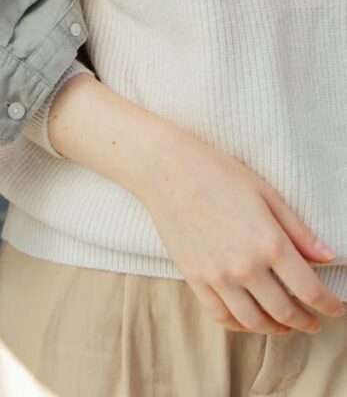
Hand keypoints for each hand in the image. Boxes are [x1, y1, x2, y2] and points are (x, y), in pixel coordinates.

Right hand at [136, 119, 344, 335]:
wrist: (166, 168)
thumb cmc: (218, 172)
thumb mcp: (266, 193)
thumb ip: (298, 230)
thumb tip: (328, 257)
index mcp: (269, 242)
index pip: (309, 289)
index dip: (329, 305)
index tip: (337, 309)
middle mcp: (245, 266)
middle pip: (285, 311)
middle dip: (306, 321)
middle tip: (315, 321)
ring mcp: (217, 276)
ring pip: (254, 321)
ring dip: (276, 328)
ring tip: (286, 325)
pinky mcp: (194, 278)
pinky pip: (221, 316)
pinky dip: (241, 325)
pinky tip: (250, 319)